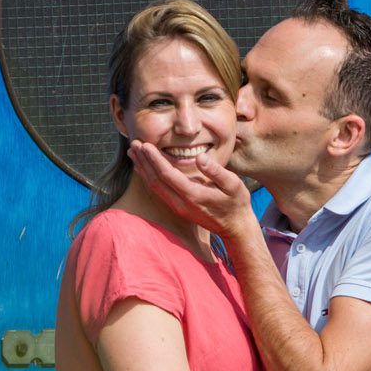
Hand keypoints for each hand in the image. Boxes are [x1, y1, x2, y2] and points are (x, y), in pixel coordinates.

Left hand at [129, 140, 254, 238]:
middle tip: (134, 143)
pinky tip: (143, 167)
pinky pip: (158, 191)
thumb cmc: (236, 203)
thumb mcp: (234, 185)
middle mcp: (181, 203)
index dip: (154, 159)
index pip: (167, 175)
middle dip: (143, 161)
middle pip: (155, 180)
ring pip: (154, 187)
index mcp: (193, 195)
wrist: (235, 227)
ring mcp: (177, 207)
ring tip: (133, 152)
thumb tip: (200, 157)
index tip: (145, 145)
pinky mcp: (177, 207)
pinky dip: (148, 177)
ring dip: (142, 169)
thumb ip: (216, 171)